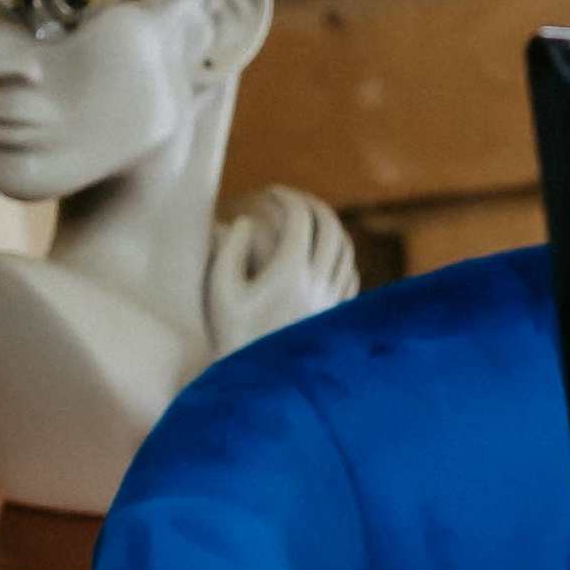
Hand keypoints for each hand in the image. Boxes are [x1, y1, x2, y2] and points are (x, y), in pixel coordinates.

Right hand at [203, 186, 360, 353]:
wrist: (259, 379)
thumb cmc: (230, 331)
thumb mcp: (219, 288)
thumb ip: (228, 249)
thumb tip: (243, 220)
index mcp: (290, 271)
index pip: (301, 219)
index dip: (288, 198)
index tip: (272, 191)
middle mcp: (319, 282)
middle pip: (330, 228)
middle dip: (312, 205)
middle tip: (292, 198)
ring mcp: (332, 299)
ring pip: (345, 250)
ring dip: (330, 227)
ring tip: (309, 219)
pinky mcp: (335, 314)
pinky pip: (350, 274)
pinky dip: (341, 254)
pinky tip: (326, 252)